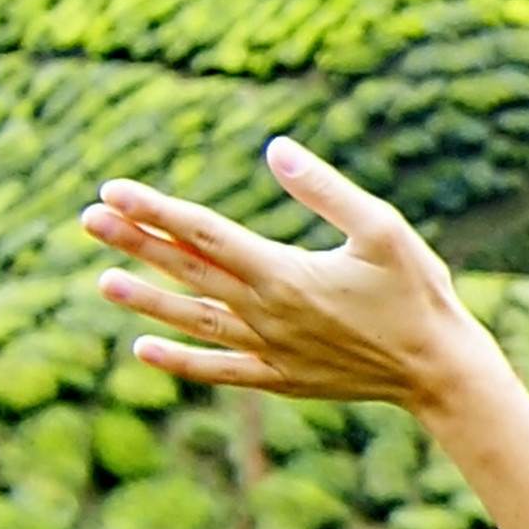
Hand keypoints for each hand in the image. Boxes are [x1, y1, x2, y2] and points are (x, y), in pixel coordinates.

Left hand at [76, 137, 498, 416]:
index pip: (204, 234)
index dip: (156, 210)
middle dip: (136, 243)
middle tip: (88, 219)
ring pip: (193, 321)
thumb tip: (274, 149)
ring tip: (103, 281)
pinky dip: (180, 360)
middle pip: (188, 272)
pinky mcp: (281, 379)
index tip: (114, 190)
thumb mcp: (383, 229)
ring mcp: (270, 350)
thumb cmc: (419, 293)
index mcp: (285, 273)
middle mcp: (267, 313)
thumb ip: (325, 190)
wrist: (440, 371)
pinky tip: (145, 349)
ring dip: (145, 301)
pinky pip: (218, 369)